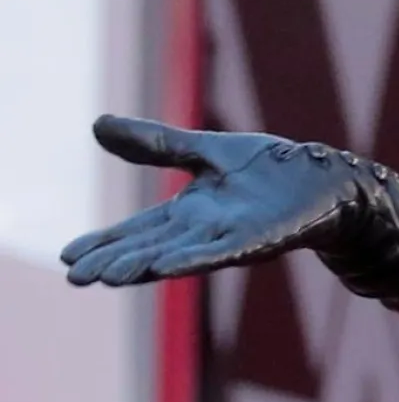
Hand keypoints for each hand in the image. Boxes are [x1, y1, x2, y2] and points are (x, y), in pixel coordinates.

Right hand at [61, 115, 377, 286]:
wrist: (326, 180)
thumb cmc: (272, 169)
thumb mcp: (205, 151)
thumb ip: (157, 145)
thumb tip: (97, 125)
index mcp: (189, 212)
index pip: (137, 230)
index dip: (104, 243)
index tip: (68, 258)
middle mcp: (204, 230)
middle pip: (150, 248)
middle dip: (113, 261)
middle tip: (75, 277)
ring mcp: (231, 237)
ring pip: (179, 254)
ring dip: (144, 265)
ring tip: (109, 277)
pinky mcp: (260, 238)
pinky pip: (222, 250)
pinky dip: (192, 257)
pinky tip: (165, 266)